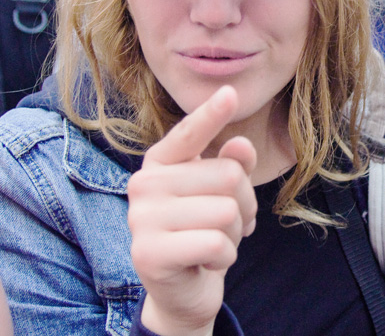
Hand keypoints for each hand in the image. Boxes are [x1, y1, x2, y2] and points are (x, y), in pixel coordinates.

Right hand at [127, 86, 257, 335]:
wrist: (182, 291)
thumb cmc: (202, 232)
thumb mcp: (222, 196)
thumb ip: (232, 166)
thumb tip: (241, 145)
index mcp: (160, 163)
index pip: (189, 133)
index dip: (211, 114)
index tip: (230, 92)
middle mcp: (144, 184)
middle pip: (228, 176)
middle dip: (242, 206)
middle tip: (225, 225)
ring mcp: (142, 218)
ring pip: (226, 211)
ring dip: (234, 234)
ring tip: (214, 243)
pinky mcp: (149, 253)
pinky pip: (216, 243)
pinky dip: (224, 256)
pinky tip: (206, 261)